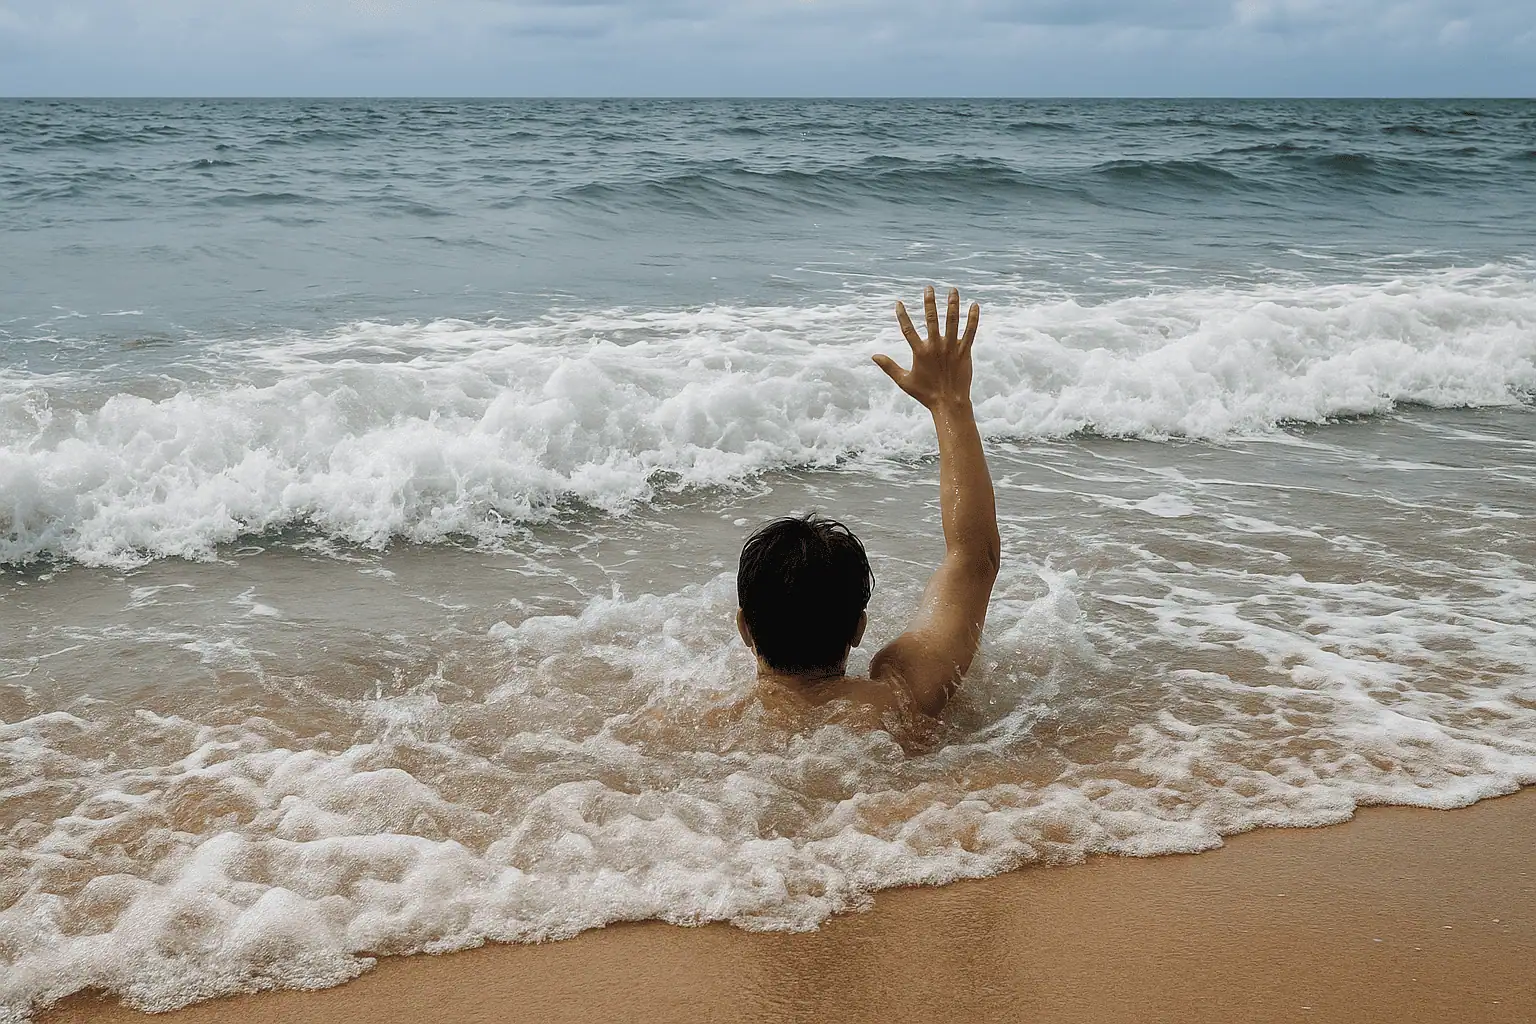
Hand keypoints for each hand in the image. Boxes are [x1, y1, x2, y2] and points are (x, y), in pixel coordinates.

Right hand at [873, 285, 979, 411]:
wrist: (949, 403)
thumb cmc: (925, 394)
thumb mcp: (903, 381)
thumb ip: (889, 367)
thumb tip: (873, 356)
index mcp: (920, 352)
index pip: (908, 329)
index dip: (902, 315)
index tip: (898, 303)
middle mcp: (935, 347)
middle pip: (931, 319)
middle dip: (929, 302)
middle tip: (928, 288)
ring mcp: (952, 348)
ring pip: (952, 321)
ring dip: (953, 304)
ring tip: (953, 290)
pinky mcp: (965, 352)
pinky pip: (970, 332)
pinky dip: (973, 318)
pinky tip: (975, 305)